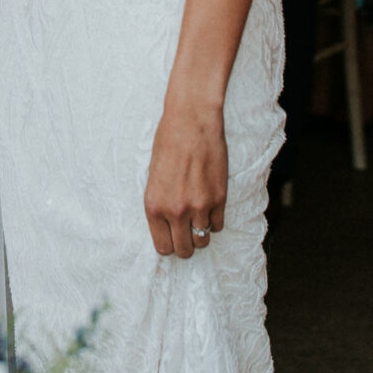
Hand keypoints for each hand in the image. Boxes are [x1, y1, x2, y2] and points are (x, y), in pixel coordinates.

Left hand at [144, 101, 228, 258]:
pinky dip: (214, 220)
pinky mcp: (219, 199)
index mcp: (154, 206)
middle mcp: (175, 211)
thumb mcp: (153, 177)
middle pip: (184, 250)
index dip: (169, 244)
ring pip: (203, 240)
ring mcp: (199, 206)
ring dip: (201, 232)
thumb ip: (159, 204)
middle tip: (187, 233)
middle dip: (185, 244)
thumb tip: (167, 225)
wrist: (191, 122)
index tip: (172, 238)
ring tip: (198, 217)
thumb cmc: (167, 143)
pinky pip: (218, 226)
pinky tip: (209, 206)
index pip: (163, 247)